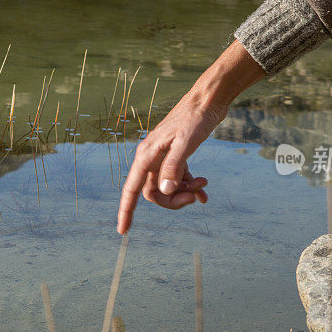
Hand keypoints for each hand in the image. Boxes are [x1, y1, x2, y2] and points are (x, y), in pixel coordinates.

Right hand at [117, 41, 264, 234]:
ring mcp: (163, 157)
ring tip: (204, 184)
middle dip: (173, 199)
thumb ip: (174, 166)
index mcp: (146, 156)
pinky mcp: (176, 155)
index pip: (132, 190)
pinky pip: (178, 178)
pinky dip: (190, 186)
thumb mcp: (187, 142)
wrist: (208, 99)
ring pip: (167, 186)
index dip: (126, 211)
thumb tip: (165, 190)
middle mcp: (151, 158)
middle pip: (154, 192)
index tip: (123, 231)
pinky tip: (204, 192)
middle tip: (194, 196)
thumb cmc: (196, 118)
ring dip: (185, 191)